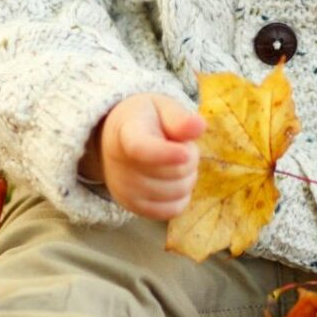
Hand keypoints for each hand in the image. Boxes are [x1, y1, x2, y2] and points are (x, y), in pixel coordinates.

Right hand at [89, 93, 204, 219]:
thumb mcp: (161, 106)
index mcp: (126, 134)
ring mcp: (125, 190)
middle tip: (180, 144)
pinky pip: (172, 209)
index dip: (166, 154)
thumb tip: (199, 127)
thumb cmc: (146, 120)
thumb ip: (179, 116)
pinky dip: (181, 196)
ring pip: (178, 191)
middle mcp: (121, 167)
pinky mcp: (134, 208)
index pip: (143, 149)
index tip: (185, 153)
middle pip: (173, 172)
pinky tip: (174, 179)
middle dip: (189, 157)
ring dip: (187, 176)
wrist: (117, 140)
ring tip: (175, 160)